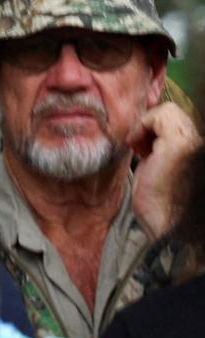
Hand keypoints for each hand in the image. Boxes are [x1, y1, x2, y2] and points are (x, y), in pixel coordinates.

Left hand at [129, 100, 200, 235]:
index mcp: (196, 152)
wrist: (167, 226)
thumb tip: (146, 132)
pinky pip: (162, 114)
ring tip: (142, 150)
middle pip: (174, 113)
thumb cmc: (161, 205)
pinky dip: (144, 125)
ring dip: (147, 126)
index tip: (143, 148)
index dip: (155, 129)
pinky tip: (139, 148)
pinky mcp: (181, 146)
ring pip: (169, 111)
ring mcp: (193, 144)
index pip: (177, 121)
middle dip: (151, 126)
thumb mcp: (160, 170)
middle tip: (141, 150)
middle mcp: (200, 145)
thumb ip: (160, 149)